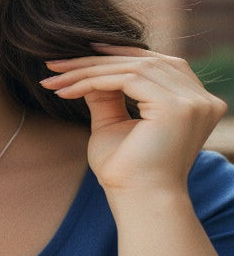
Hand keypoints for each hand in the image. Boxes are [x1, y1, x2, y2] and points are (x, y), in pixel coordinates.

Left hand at [41, 45, 227, 190]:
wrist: (137, 201)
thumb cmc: (125, 171)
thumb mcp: (113, 124)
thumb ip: (106, 96)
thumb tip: (88, 69)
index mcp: (195, 102)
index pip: (156, 64)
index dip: (118, 54)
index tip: (80, 55)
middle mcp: (202, 99)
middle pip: (143, 61)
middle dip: (94, 61)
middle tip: (55, 65)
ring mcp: (193, 101)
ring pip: (131, 68)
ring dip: (87, 70)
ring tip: (55, 80)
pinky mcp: (176, 107)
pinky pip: (126, 80)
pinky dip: (92, 81)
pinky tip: (66, 90)